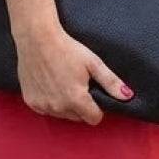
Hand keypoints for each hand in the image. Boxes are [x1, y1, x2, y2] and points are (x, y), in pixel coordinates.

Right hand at [14, 23, 133, 124]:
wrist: (36, 38)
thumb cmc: (66, 48)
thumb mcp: (93, 63)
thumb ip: (110, 82)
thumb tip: (128, 96)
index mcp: (76, 99)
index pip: (94, 119)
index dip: (97, 108)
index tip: (93, 94)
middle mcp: (59, 107)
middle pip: (78, 118)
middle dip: (81, 106)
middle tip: (77, 84)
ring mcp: (43, 106)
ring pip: (62, 115)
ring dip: (65, 105)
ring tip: (63, 82)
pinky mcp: (31, 102)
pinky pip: (46, 110)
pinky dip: (49, 102)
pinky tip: (50, 85)